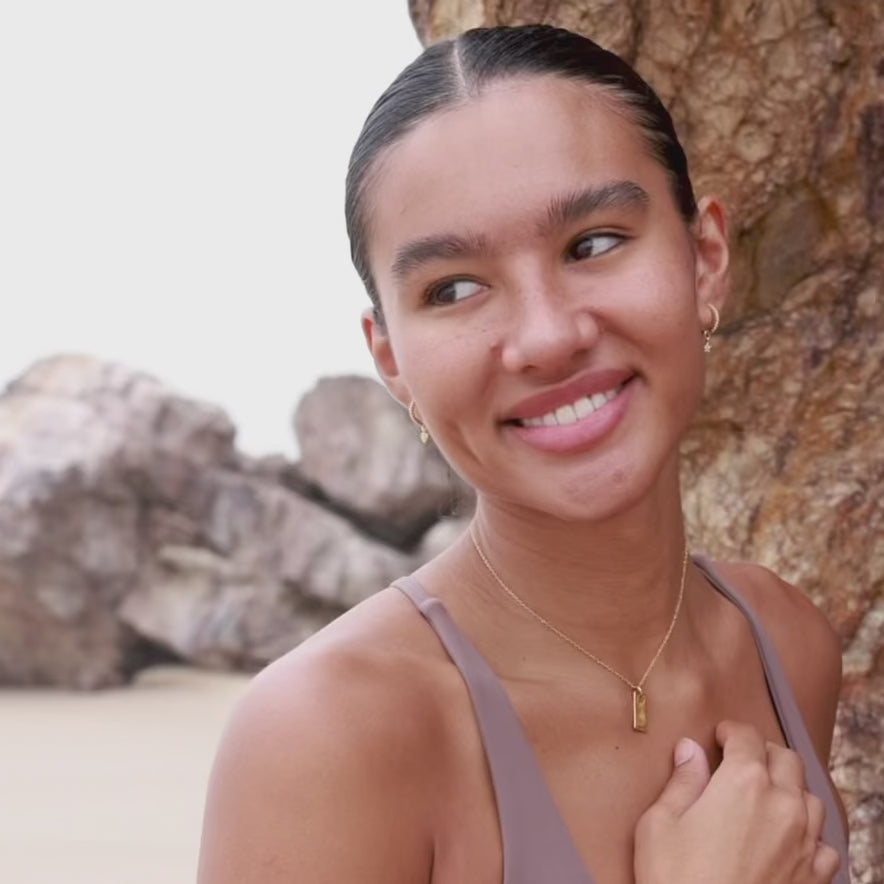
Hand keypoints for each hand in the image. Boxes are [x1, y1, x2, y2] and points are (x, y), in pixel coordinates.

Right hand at [634, 721, 840, 883]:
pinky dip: (808, 834)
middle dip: (763, 752)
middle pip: (786, 759)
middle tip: (740, 759)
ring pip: (810, 798)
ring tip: (765, 797)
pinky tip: (788, 841)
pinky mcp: (814, 879)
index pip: (747, 737)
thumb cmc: (676, 880)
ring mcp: (805, 844)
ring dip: (789, 789)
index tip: (720, 736)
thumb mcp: (660, 824)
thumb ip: (681, 781)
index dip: (731, 731)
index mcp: (743, 782)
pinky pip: (824, 845)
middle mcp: (782, 805)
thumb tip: (689, 749)